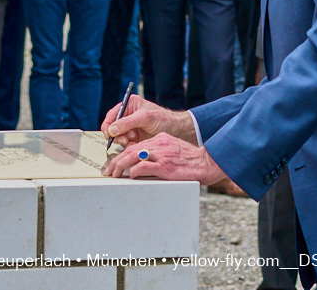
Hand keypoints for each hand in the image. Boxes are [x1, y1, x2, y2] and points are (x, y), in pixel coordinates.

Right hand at [102, 94, 197, 147]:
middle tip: (126, 139)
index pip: (111, 115)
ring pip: (117, 137)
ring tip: (134, 139)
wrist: (176, 131)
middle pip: (112, 128)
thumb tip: (111, 129)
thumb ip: (127, 123)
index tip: (109, 134)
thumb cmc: (163, 119)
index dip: (108, 125)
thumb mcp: (145, 118)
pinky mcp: (134, 138)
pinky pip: (125, 144)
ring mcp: (130, 127)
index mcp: (129, 105)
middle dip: (117, 134)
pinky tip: (136, 142)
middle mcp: (128, 116)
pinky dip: (128, 145)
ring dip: (123, 140)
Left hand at [102, 132, 226, 185]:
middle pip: (131, 150)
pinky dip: (134, 171)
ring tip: (114, 174)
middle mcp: (159, 144)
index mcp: (161, 139)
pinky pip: (144, 167)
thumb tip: (143, 164)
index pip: (136, 145)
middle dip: (117, 161)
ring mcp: (162, 155)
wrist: (207, 163)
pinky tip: (130, 176)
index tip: (114, 163)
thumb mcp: (173, 150)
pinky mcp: (165, 167)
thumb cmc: (191, 160)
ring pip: (134, 156)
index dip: (122, 154)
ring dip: (121, 166)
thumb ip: (159, 153)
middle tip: (109, 170)